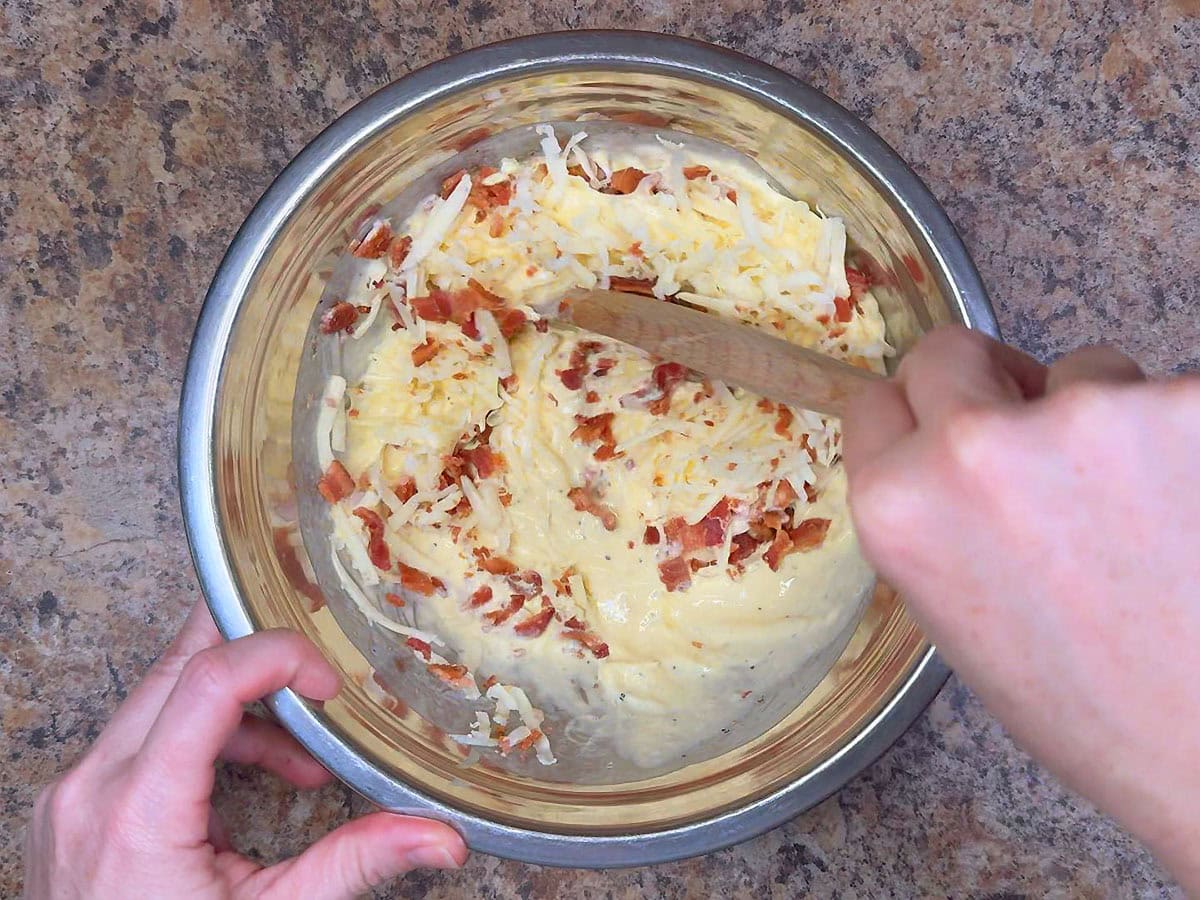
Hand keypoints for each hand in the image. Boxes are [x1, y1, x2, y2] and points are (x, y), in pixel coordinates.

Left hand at [23, 603, 466, 898]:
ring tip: (301, 754)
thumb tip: (439, 838)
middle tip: (317, 668)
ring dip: (239, 705)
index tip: (327, 682)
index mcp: (137, 813)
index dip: (278, 657)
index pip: (207, 681)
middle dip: (256, 656)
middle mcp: (93, 789)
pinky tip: (255, 776)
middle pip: (178, 667)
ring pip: (160, 694)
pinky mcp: (78, 805)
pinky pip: (143, 735)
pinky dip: (206, 738)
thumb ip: (354, 864)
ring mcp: (75, 794)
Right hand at [843, 326, 1199, 889]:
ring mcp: (1086, 417)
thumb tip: (944, 445)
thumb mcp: (952, 615)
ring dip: (1102, 417)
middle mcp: (972, 448)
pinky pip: (1171, 395)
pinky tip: (1188, 505)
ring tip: (1142, 508)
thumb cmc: (1090, 707)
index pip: (877, 400)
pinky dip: (1181, 437)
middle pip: (951, 349)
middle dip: (988, 383)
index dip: (916, 415)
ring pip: (1083, 368)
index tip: (946, 424)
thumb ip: (930, 514)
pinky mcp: (1188, 406)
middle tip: (1035, 432)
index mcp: (899, 508)